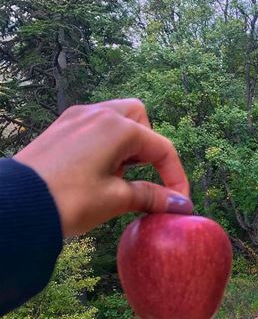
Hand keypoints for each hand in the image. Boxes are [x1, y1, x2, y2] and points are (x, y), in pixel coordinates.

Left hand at [15, 99, 191, 236]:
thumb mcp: (115, 199)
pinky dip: (107, 146)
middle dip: (149, 148)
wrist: (16, 205)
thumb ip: (152, 196)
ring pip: (117, 120)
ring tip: (119, 178)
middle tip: (143, 177)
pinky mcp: (61, 128)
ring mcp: (76, 118)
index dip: (176, 178)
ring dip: (128, 146)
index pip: (162, 148)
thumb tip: (180, 204)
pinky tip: (97, 173)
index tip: (179, 203)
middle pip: (140, 120)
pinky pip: (95, 128)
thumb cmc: (68, 200)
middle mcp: (98, 113)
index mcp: (116, 127)